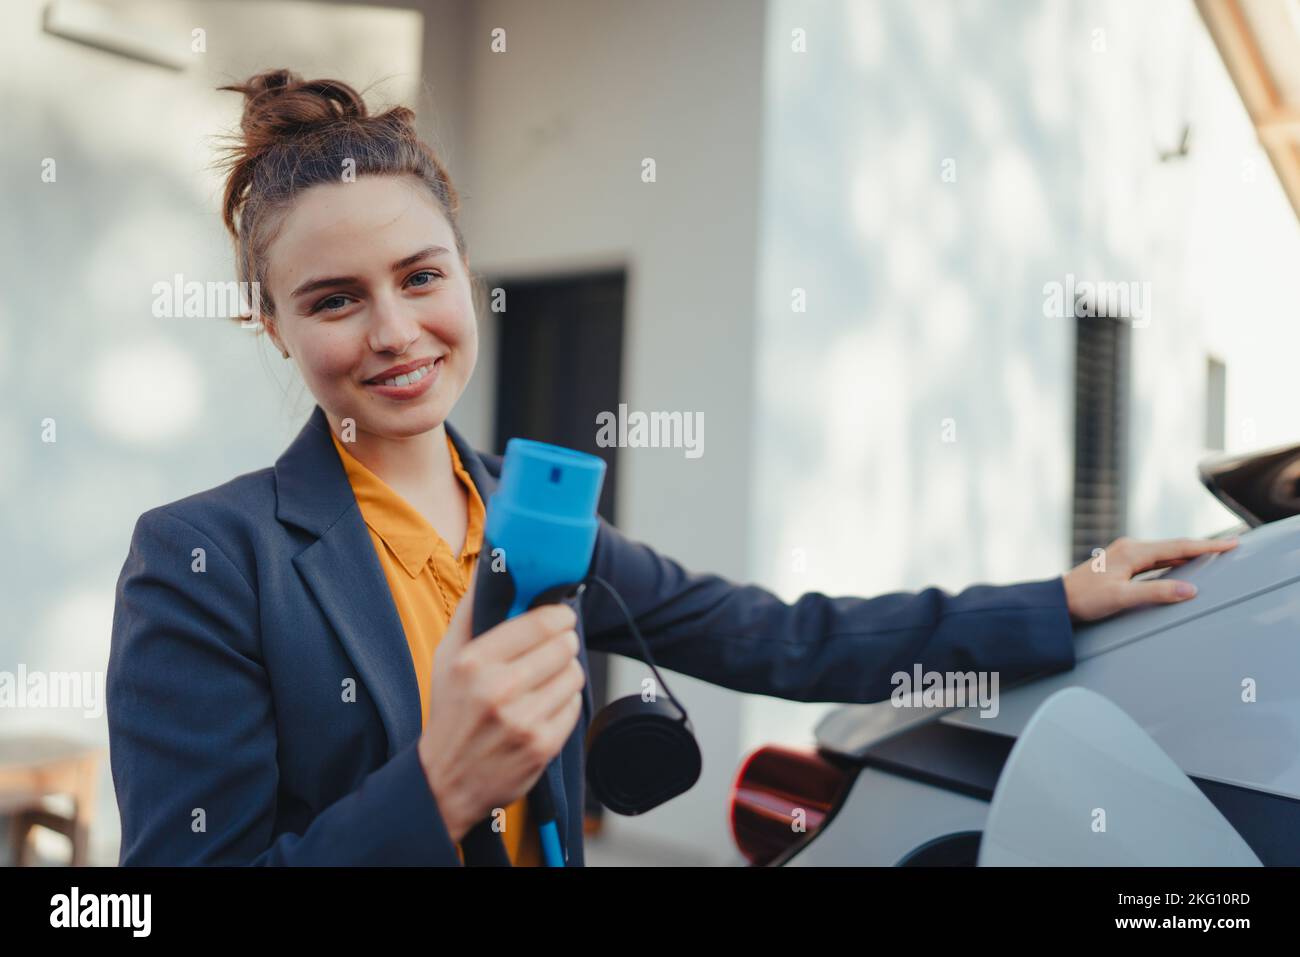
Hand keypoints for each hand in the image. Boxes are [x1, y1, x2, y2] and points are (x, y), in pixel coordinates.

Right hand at [416, 571, 585, 843]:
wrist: (445, 781)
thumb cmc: (450, 712)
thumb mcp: (446, 658)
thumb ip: (470, 613)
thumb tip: (491, 570)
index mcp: (473, 663)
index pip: (539, 624)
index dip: (558, 615)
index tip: (561, 615)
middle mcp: (499, 691)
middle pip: (563, 647)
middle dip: (564, 642)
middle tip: (556, 645)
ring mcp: (523, 721)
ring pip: (574, 674)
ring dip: (566, 671)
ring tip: (547, 677)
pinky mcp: (542, 746)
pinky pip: (574, 706)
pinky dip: (565, 701)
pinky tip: (545, 704)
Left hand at [1061, 535, 1237, 622]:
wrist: (1058, 600)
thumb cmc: (1086, 599)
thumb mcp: (1122, 598)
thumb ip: (1157, 593)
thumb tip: (1190, 590)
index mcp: (1133, 551)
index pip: (1179, 548)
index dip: (1207, 548)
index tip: (1232, 544)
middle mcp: (1130, 547)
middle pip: (1174, 546)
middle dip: (1203, 547)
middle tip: (1230, 547)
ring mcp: (1125, 553)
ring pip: (1165, 552)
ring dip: (1188, 553)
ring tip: (1212, 554)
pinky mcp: (1121, 562)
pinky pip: (1154, 558)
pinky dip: (1172, 560)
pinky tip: (1180, 565)